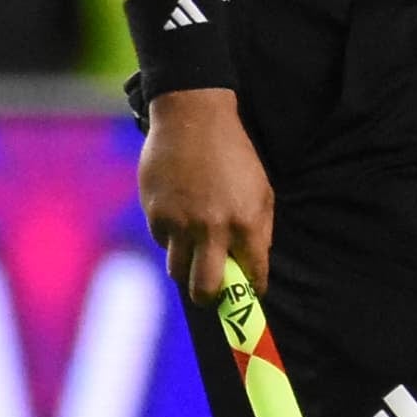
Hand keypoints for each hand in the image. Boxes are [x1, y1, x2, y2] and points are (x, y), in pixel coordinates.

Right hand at [139, 87, 272, 300]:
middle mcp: (213, 228)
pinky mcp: (155, 214)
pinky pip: (163, 242)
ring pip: (178, 270)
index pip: (252, 276)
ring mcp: (181, 222)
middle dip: (209, 298)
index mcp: (247, 222)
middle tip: (211, 290)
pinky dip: (171, 237)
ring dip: (187, 265)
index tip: (248, 293)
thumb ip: (258, 232)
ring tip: (194, 243)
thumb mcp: (261, 191)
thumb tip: (249, 269)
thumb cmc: (233, 156)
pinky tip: (179, 210)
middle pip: (206, 289)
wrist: (193, 118)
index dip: (251, 289)